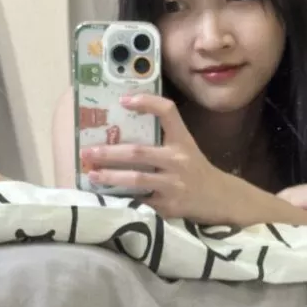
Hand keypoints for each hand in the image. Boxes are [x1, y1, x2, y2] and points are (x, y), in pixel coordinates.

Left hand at [79, 94, 236, 221]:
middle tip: (87, 152)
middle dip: (109, 152)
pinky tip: (107, 197)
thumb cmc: (194, 170)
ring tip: (92, 175)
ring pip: (136, 179)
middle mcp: (178, 160)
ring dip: (110, 176)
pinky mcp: (169, 206)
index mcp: (182, 141)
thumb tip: (119, 132)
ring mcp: (174, 185)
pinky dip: (122, 199)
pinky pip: (140, 201)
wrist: (220, 199)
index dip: (146, 103)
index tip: (123, 100)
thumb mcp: (185, 147)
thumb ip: (161, 139)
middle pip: (138, 152)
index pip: (167, 112)